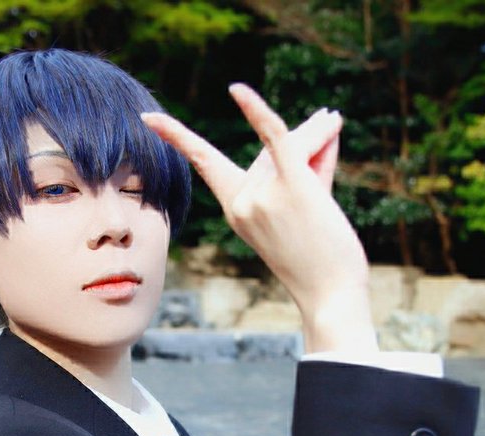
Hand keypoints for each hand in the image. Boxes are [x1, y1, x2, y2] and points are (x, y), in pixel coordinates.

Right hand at [141, 84, 376, 354]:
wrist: (332, 295)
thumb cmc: (324, 258)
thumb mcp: (309, 205)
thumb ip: (312, 161)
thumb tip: (325, 120)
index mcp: (236, 209)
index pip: (204, 164)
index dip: (177, 136)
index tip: (148, 118)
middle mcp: (241, 202)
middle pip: (269, 147)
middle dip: (305, 141)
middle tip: (331, 145)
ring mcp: (261, 196)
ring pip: (287, 142)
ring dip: (319, 137)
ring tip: (336, 126)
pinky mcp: (290, 189)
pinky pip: (272, 137)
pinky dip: (255, 110)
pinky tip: (235, 91)